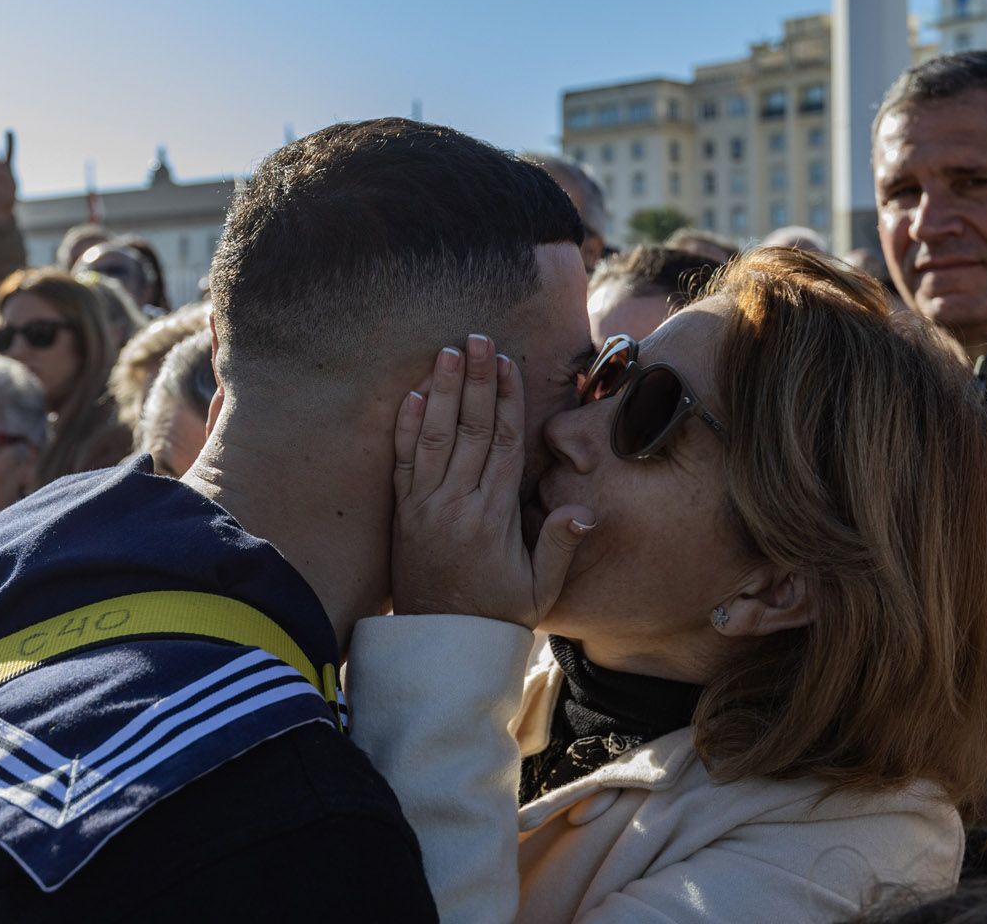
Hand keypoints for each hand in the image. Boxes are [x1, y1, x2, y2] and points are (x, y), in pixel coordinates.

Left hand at [391, 334, 593, 627]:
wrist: (442, 647)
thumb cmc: (497, 616)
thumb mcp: (540, 589)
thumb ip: (560, 546)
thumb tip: (583, 509)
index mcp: (494, 518)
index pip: (504, 445)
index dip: (508, 401)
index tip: (509, 365)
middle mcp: (457, 505)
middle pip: (470, 430)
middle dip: (476, 381)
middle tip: (478, 338)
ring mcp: (426, 508)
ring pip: (435, 438)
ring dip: (443, 392)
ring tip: (448, 352)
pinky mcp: (404, 515)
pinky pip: (404, 463)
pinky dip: (408, 428)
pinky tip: (414, 397)